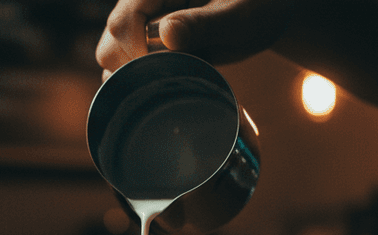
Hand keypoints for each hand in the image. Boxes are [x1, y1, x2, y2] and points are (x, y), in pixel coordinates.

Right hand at [96, 0, 291, 75]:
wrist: (266, 12)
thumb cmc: (259, 5)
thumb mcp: (239, 15)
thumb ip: (203, 23)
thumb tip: (167, 35)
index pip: (124, 21)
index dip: (138, 51)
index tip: (169, 69)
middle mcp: (142, 2)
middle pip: (111, 41)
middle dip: (139, 69)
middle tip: (180, 75)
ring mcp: (141, 24)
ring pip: (112, 57)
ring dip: (140, 78)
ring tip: (180, 76)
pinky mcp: (145, 44)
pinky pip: (126, 67)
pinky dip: (142, 83)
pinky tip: (172, 83)